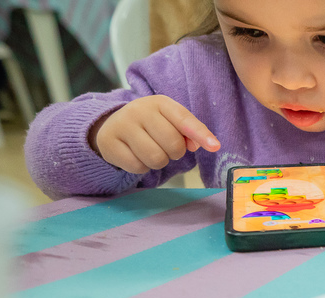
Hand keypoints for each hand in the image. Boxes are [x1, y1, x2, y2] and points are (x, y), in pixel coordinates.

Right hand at [91, 95, 219, 173]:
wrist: (112, 125)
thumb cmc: (150, 124)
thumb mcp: (170, 121)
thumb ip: (188, 131)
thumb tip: (200, 145)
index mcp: (160, 102)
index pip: (184, 119)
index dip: (200, 134)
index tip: (215, 147)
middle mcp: (139, 110)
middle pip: (173, 144)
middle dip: (175, 153)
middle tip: (164, 146)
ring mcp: (123, 125)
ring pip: (156, 158)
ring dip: (159, 162)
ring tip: (150, 151)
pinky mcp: (109, 143)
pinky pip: (138, 167)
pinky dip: (142, 167)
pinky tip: (135, 155)